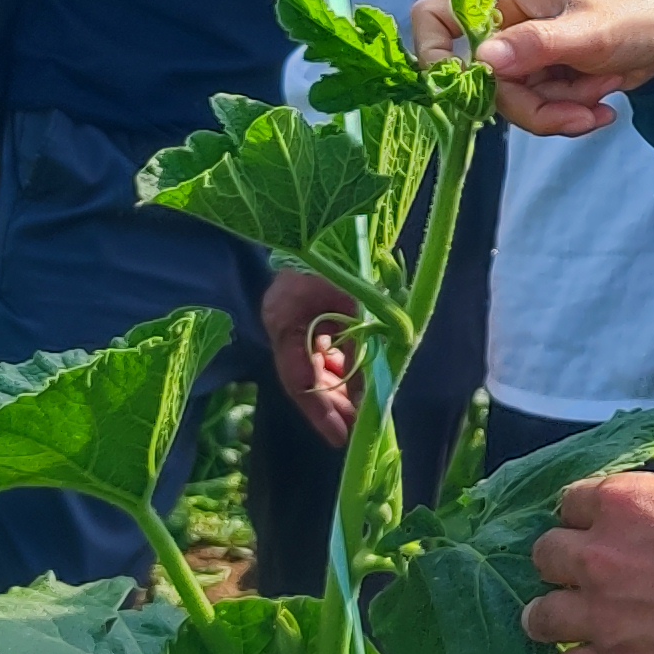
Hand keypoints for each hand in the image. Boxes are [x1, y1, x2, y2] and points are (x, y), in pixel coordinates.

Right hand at [261, 265, 362, 446]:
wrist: (334, 216)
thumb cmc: (342, 254)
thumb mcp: (355, 303)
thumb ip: (361, 348)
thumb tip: (371, 394)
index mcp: (283, 320)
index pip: (299, 380)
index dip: (321, 412)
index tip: (341, 437)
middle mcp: (282, 323)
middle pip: (305, 378)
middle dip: (332, 406)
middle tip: (356, 428)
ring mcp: (293, 317)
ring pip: (314, 365)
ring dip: (338, 388)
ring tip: (360, 410)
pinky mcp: (307, 311)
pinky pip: (321, 348)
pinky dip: (339, 365)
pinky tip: (356, 380)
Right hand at [415, 0, 653, 136]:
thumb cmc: (637, 12)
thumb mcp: (589, 31)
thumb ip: (535, 46)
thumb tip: (481, 62)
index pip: (433, 16)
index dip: (434, 53)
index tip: (469, 84)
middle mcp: (504, 20)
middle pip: (479, 79)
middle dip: (529, 104)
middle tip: (575, 111)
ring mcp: (522, 50)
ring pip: (510, 101)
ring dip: (556, 112)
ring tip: (601, 100)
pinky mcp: (542, 75)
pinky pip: (536, 108)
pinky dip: (568, 114)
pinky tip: (603, 108)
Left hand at [529, 467, 653, 653]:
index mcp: (625, 502)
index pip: (570, 504)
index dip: (585, 524)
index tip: (598, 539)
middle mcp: (598, 552)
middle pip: (546, 555)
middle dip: (562, 569)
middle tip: (586, 586)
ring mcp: (600, 612)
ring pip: (540, 616)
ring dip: (552, 621)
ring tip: (566, 634)